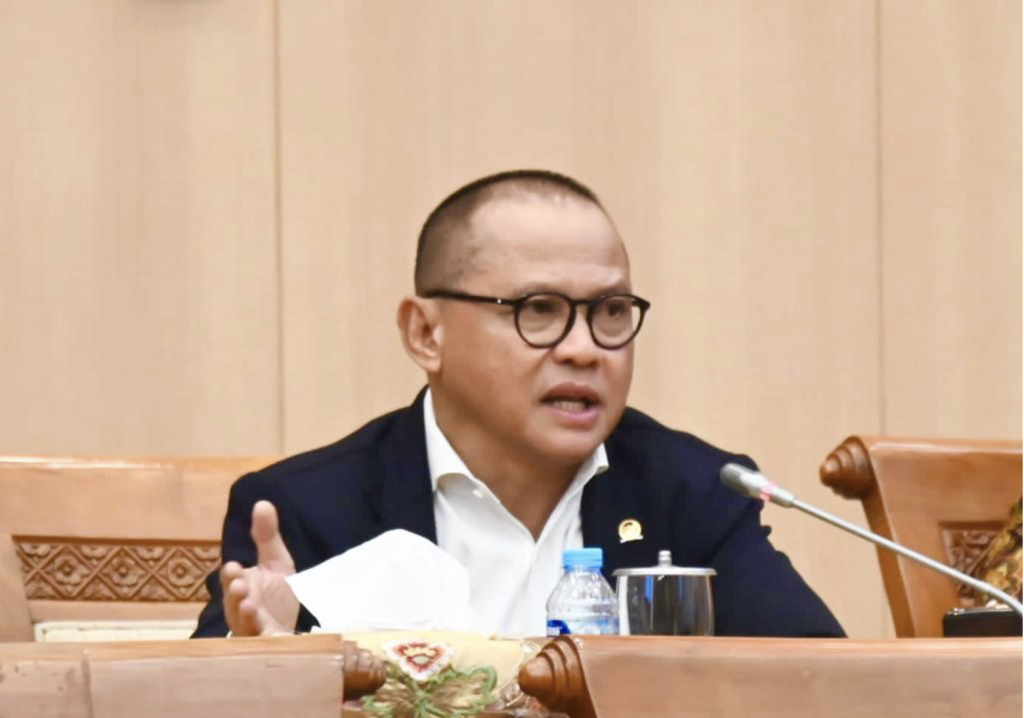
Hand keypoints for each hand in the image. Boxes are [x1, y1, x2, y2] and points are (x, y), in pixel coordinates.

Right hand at [219, 500, 299, 635]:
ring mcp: (252, 627)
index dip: (231, 575)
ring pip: (244, 624)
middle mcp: (241, 607)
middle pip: (233, 602)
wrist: (289, 622)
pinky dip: (265, 641)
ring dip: (245, 616)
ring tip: (250, 606)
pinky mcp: (267, 642)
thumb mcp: (275, 560)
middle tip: (239, 586)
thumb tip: (262, 502)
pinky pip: (263, 644)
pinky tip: (272, 636)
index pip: (230, 579)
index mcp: (240, 585)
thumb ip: (266, 535)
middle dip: (234, 595)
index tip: (234, 567)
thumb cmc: (276, 591)